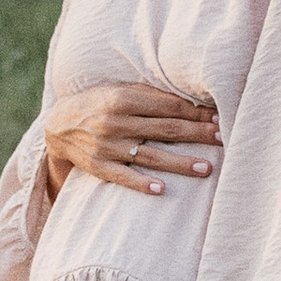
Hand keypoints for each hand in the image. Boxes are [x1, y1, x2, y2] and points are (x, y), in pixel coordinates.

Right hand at [43, 76, 219, 198]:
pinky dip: (141, 183)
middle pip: (164, 130)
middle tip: (222, 139)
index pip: (167, 107)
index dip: (194, 113)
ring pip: (150, 156)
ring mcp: (106, 147)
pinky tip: (161, 189)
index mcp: (122, 98)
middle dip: (196, 134)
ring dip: (180, 162)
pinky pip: (123, 177)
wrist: (58, 125)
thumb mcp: (120, 91)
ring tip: (206, 168)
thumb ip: (151, 96)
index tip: (218, 118)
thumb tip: (192, 103)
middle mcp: (114, 122)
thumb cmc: (99, 104)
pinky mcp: (98, 167)